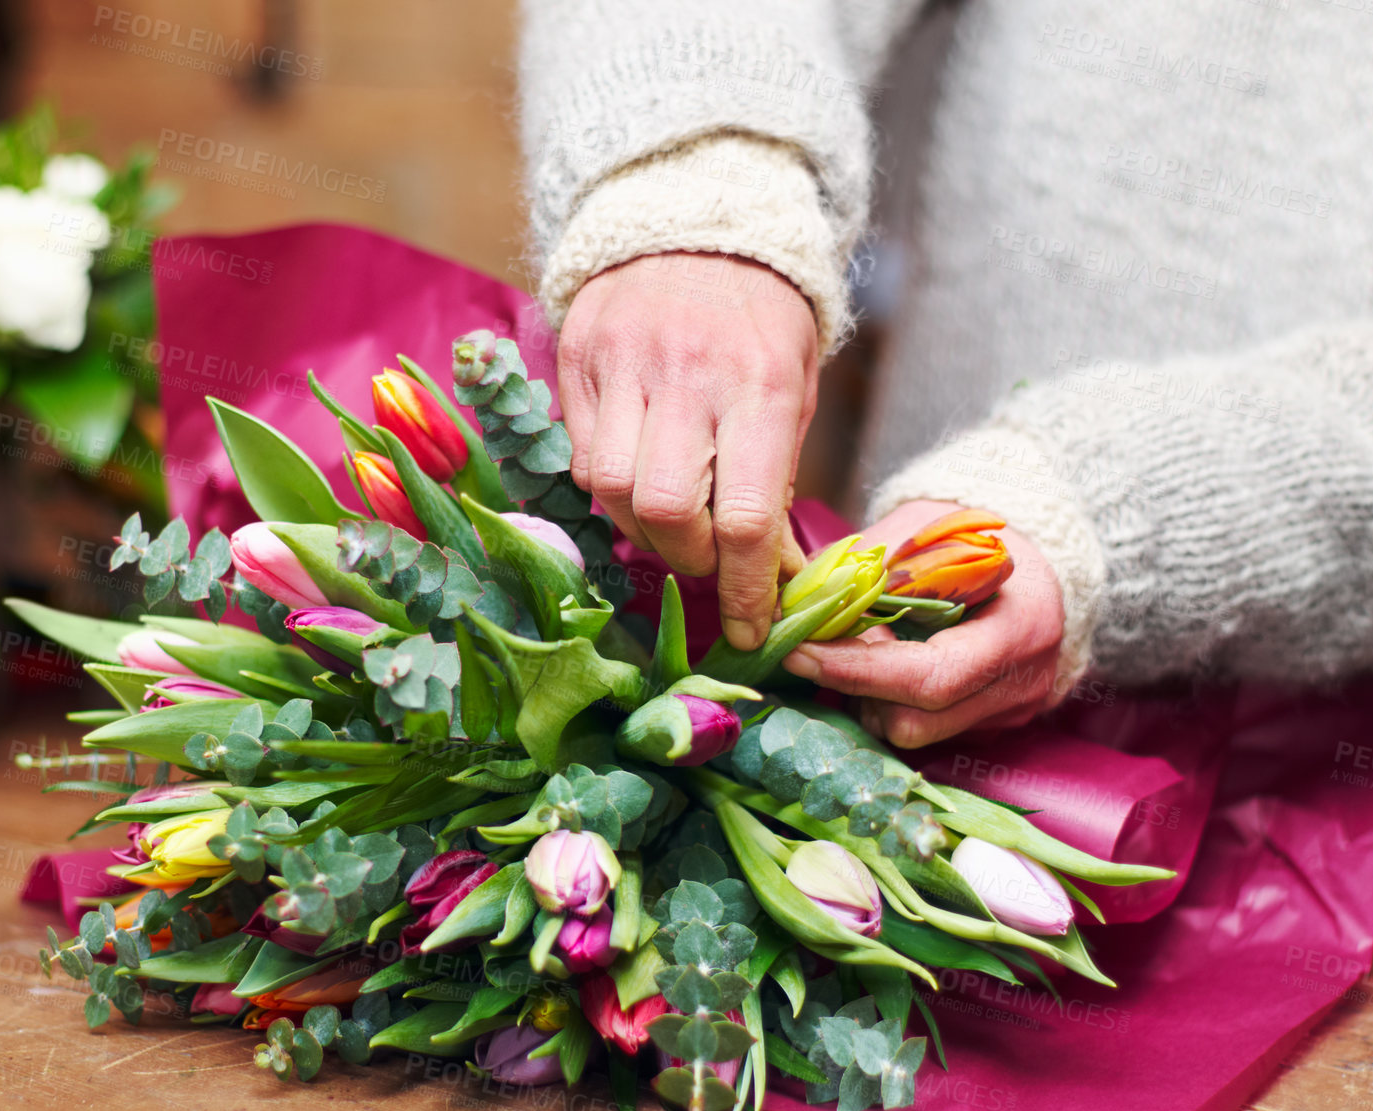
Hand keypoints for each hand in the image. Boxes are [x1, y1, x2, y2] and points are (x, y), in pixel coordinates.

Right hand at [559, 252, 819, 649]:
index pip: (746, 515)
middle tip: (711, 556)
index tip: (748, 628)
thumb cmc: (760, 319)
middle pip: (666, 511)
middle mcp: (688, 375)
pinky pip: (583, 456)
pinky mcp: (578, 358)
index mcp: (761, 385)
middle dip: (691, 556)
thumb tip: (770, 575)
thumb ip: (779, 478)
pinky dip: (611, 487)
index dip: (744, 588)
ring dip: (643, 528)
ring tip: (673, 518)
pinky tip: (639, 474)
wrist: (698, 221)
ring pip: (612, 490)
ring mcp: (623, 363)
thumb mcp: (794, 390)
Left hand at [782, 500, 1067, 746]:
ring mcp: (1009, 710)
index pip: (929, 676)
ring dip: (869, 698)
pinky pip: (926, 729)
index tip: (799, 651)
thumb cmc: (978, 538)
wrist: (1039, 562)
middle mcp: (1021, 683)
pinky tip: (885, 664)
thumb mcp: (926, 531)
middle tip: (825, 645)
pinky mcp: (992, 723)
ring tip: (863, 649)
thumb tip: (800, 598)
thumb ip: (868, 566)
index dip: (857, 670)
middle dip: (856, 686)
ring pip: (913, 733)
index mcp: (1018, 628)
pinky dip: (889, 701)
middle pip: (916, 720)